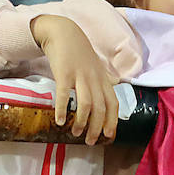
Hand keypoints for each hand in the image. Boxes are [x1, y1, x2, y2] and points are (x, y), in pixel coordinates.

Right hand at [30, 14, 120, 144]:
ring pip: (86, 103)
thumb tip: (105, 103)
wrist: (63, 32)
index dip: (113, 121)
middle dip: (97, 127)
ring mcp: (80, 75)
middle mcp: (95, 79)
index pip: (113, 104)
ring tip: (76, 133)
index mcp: (103, 79)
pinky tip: (59, 120)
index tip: (108, 136)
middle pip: (101, 108)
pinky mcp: (64, 72)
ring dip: (82, 121)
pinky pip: (64, 94)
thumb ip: (101, 84)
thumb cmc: (79, 53)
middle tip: (90, 141)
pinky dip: (63, 109)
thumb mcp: (95, 68)